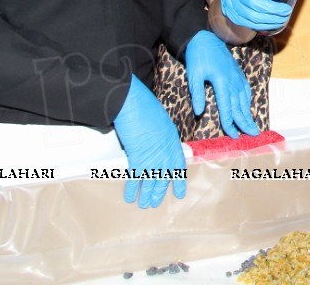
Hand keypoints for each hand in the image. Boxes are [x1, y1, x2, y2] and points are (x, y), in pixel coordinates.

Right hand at [112, 76, 186, 208]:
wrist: (135, 105)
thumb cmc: (147, 109)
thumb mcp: (163, 123)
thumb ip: (163, 138)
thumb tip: (158, 146)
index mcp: (173, 143)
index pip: (179, 167)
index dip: (179, 182)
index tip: (180, 194)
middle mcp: (166, 153)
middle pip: (164, 178)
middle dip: (159, 192)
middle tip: (155, 203)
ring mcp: (153, 157)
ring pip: (151, 182)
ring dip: (146, 195)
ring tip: (144, 205)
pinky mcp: (138, 158)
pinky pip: (135, 179)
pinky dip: (131, 189)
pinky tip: (129, 197)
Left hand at [184, 31, 259, 138]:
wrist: (205, 37)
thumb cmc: (197, 56)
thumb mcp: (193, 75)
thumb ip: (198, 94)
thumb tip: (199, 112)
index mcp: (221, 82)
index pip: (227, 107)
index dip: (229, 123)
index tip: (233, 135)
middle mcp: (232, 80)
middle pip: (239, 106)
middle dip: (245, 122)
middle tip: (253, 135)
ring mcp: (237, 76)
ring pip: (244, 99)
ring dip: (248, 113)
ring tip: (253, 125)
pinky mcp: (237, 73)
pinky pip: (245, 89)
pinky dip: (248, 100)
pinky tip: (248, 106)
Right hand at [219, 0, 291, 32]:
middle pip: (253, 3)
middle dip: (273, 9)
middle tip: (287, 10)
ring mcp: (232, 5)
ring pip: (252, 16)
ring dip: (270, 19)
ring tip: (284, 18)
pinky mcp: (233, 16)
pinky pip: (249, 24)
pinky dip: (264, 26)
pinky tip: (275, 24)